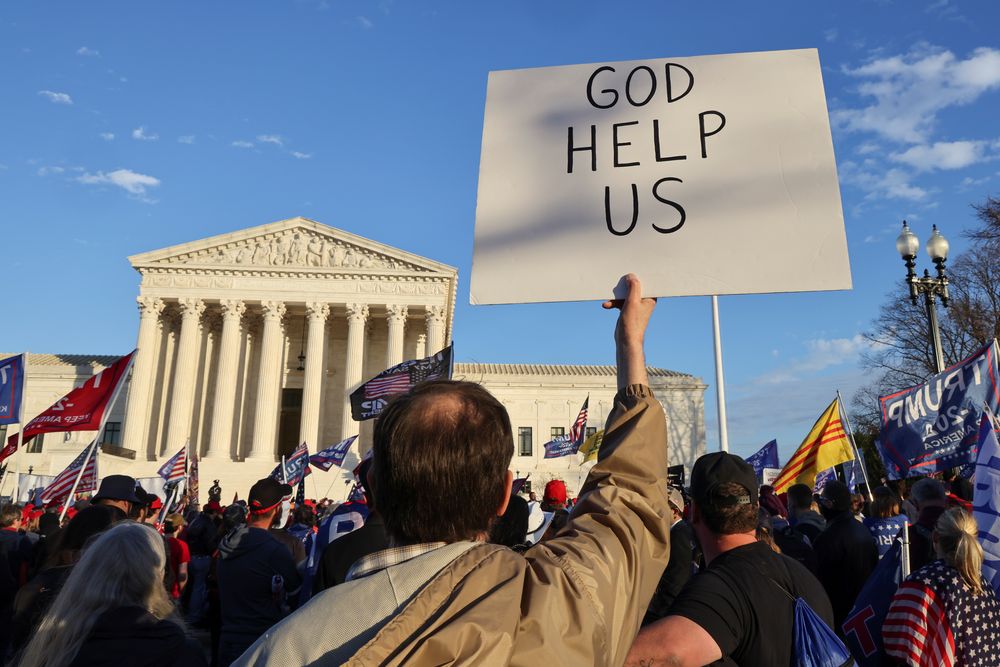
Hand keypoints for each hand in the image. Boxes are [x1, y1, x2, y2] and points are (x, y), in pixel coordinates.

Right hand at [603, 274, 655, 388]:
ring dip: (616, 295)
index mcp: (650, 298)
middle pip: (634, 286)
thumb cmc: (632, 323)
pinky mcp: (627, 309)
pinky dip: (613, 302)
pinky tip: (606, 305)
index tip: (634, 268)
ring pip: (625, 293)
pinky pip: (620, 301)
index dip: (641, 275)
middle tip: (619, 277)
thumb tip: (631, 276)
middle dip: (625, 284)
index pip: (647, 282)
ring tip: (609, 298)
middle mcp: (644, 300)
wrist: (626, 340)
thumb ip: (633, 287)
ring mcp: (636, 305)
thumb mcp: (632, 302)